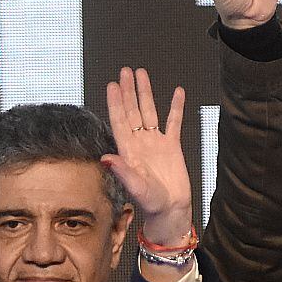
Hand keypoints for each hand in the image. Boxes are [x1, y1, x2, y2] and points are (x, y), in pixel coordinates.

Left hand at [101, 67, 191, 246]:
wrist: (171, 210)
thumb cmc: (151, 203)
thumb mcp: (135, 187)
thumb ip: (121, 171)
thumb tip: (105, 158)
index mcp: (129, 151)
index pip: (120, 121)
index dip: (116, 103)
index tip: (112, 85)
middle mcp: (140, 143)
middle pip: (132, 111)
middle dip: (128, 91)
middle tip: (125, 72)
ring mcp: (155, 143)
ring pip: (149, 112)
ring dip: (145, 93)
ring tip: (141, 75)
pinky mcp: (171, 146)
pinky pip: (174, 122)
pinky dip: (176, 107)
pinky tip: (177, 93)